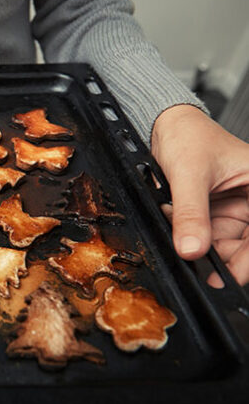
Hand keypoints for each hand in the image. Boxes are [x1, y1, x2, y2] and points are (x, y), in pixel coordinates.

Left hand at [152, 105, 248, 286]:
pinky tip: (171, 215)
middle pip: (243, 247)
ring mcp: (232, 211)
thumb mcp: (189, 174)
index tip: (224, 277)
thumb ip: (190, 213)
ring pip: (219, 246)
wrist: (164, 126)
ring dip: (195, 241)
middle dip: (214, 253)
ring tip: (173, 216)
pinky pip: (201, 237)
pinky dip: (185, 234)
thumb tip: (191, 248)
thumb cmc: (189, 136)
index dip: (246, 261)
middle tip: (188, 253)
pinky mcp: (212, 214)